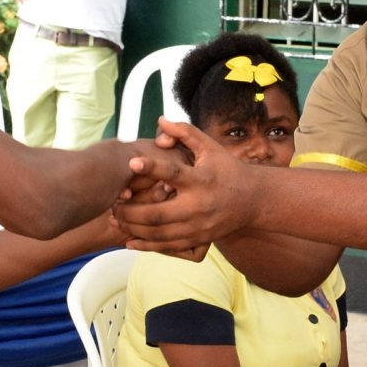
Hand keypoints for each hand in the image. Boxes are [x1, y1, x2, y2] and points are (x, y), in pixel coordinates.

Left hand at [111, 119, 256, 254]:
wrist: (254, 200)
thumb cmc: (228, 169)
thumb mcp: (210, 148)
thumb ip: (185, 133)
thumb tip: (160, 120)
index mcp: (201, 179)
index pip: (174, 173)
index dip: (153, 166)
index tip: (131, 161)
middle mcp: (199, 205)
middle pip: (158, 213)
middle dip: (131, 210)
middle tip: (112, 204)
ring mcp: (198, 226)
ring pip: (159, 233)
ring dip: (134, 228)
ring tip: (115, 220)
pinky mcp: (199, 240)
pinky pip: (168, 247)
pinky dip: (147, 246)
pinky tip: (129, 241)